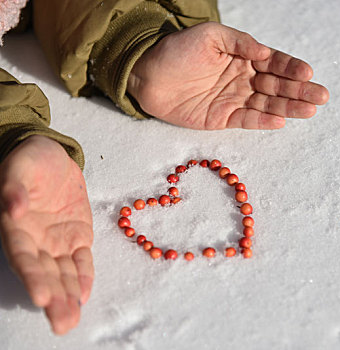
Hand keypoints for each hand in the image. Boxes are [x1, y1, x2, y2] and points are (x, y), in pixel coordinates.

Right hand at [0, 136, 93, 334]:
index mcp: (16, 228)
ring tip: (72, 319)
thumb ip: (14, 189)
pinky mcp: (78, 237)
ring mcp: (57, 241)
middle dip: (53, 299)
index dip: (32, 277)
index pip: (23, 257)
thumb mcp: (20, 167)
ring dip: (69, 296)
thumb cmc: (31, 161)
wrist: (53, 156)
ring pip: (63, 273)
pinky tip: (85, 295)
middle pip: (44, 274)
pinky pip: (82, 260)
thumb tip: (13, 209)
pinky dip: (84, 276)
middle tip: (62, 323)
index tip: (42, 296)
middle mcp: (36, 241)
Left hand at [128, 22, 328, 128]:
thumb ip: (239, 42)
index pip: (274, 63)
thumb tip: (265, 52)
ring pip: (268, 105)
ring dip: (289, 108)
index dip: (291, 68)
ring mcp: (235, 99)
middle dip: (300, 91)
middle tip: (321, 96)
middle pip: (277, 86)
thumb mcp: (210, 36)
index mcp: (244, 57)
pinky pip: (247, 120)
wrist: (147, 74)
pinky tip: (281, 120)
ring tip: (310, 110)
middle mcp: (244, 79)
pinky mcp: (223, 118)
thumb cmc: (177, 49)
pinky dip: (263, 121)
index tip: (307, 72)